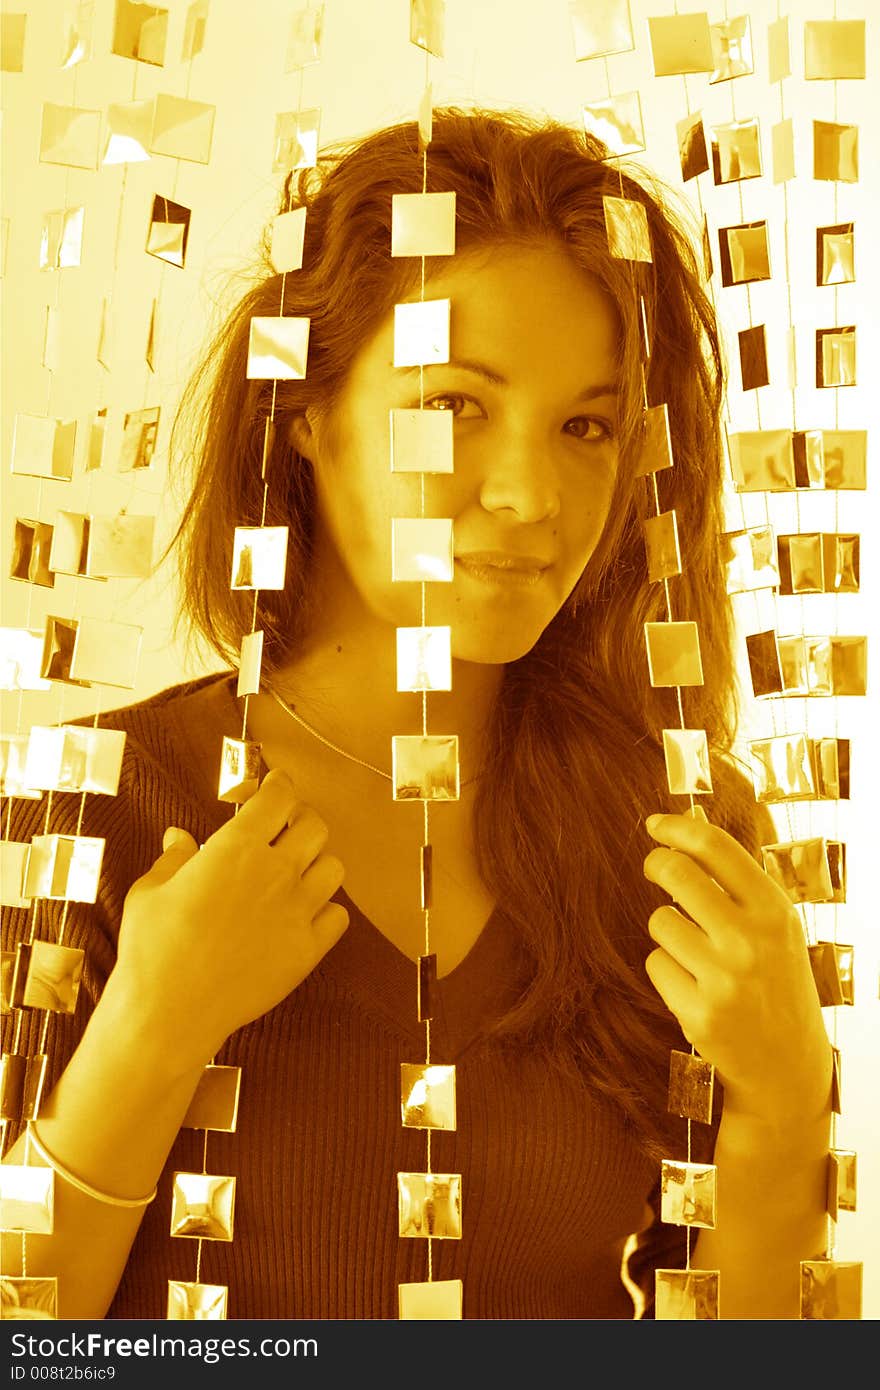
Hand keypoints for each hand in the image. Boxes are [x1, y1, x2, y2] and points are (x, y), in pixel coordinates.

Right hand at [113, 768, 348, 1067]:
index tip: (278, 785)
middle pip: (315, 826)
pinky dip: (326, 910)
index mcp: (237, 848)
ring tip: (297, 873)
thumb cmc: (152, 947)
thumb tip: (179, 837)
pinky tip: (305, 914)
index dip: (281, 786)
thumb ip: (174, 859)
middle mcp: (275, 872)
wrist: (170, 1011)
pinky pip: (338, 916)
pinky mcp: (308, 949)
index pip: (279, 798)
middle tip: (287, 829)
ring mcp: (297, 911)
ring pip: (333, 868)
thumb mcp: (152, 892)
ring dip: (316, 864)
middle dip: (302, 821)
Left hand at [642, 812, 831, 1127]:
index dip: (676, 828)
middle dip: (657, 864)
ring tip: (696, 951)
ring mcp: (724, 979)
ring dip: (668, 930)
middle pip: (675, 873)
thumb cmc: (775, 981)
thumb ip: (736, 884)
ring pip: (659, 921)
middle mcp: (750, 940)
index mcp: (774, 911)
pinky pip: (655, 964)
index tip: (655, 825)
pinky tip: (694, 986)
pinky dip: (667, 969)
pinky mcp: (698, 1013)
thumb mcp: (775, 928)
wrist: (788, 1065)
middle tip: (656, 868)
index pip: (715, 848)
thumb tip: (683, 833)